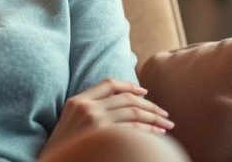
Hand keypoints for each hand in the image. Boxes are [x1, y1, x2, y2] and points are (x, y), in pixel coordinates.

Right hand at [42, 79, 173, 154]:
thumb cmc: (64, 148)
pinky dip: (149, 130)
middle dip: (150, 106)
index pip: (109, 83)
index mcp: (77, 100)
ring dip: (154, 118)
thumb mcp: (70, 122)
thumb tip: (118, 107)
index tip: (145, 91)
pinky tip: (157, 135)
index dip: (129, 85)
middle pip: (126, 98)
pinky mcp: (103, 135)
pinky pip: (133, 128)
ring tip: (167, 125)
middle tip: (165, 114)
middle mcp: (86, 107)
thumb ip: (87, 110)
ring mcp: (94, 120)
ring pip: (134, 111)